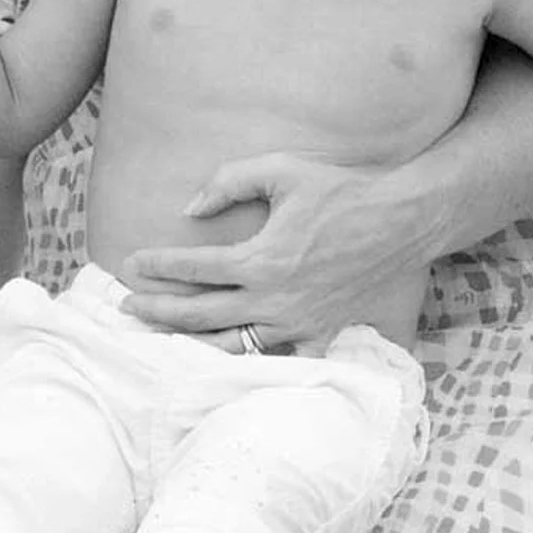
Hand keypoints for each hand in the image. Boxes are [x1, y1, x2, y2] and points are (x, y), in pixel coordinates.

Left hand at [117, 151, 436, 344]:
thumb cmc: (343, 189)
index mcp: (262, 259)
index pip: (194, 267)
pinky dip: (250, 363)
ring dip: (192, 343)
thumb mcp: (281, 169)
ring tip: (162, 339)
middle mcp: (275, 299)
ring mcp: (299, 322)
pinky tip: (223, 362)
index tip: (131, 263)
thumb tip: (189, 208)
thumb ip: (228, 182)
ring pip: (232, 345)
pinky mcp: (321, 333)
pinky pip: (279, 359)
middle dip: (158, 311)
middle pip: (200, 314)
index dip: (157, 265)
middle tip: (128, 307)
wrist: (405, 220)